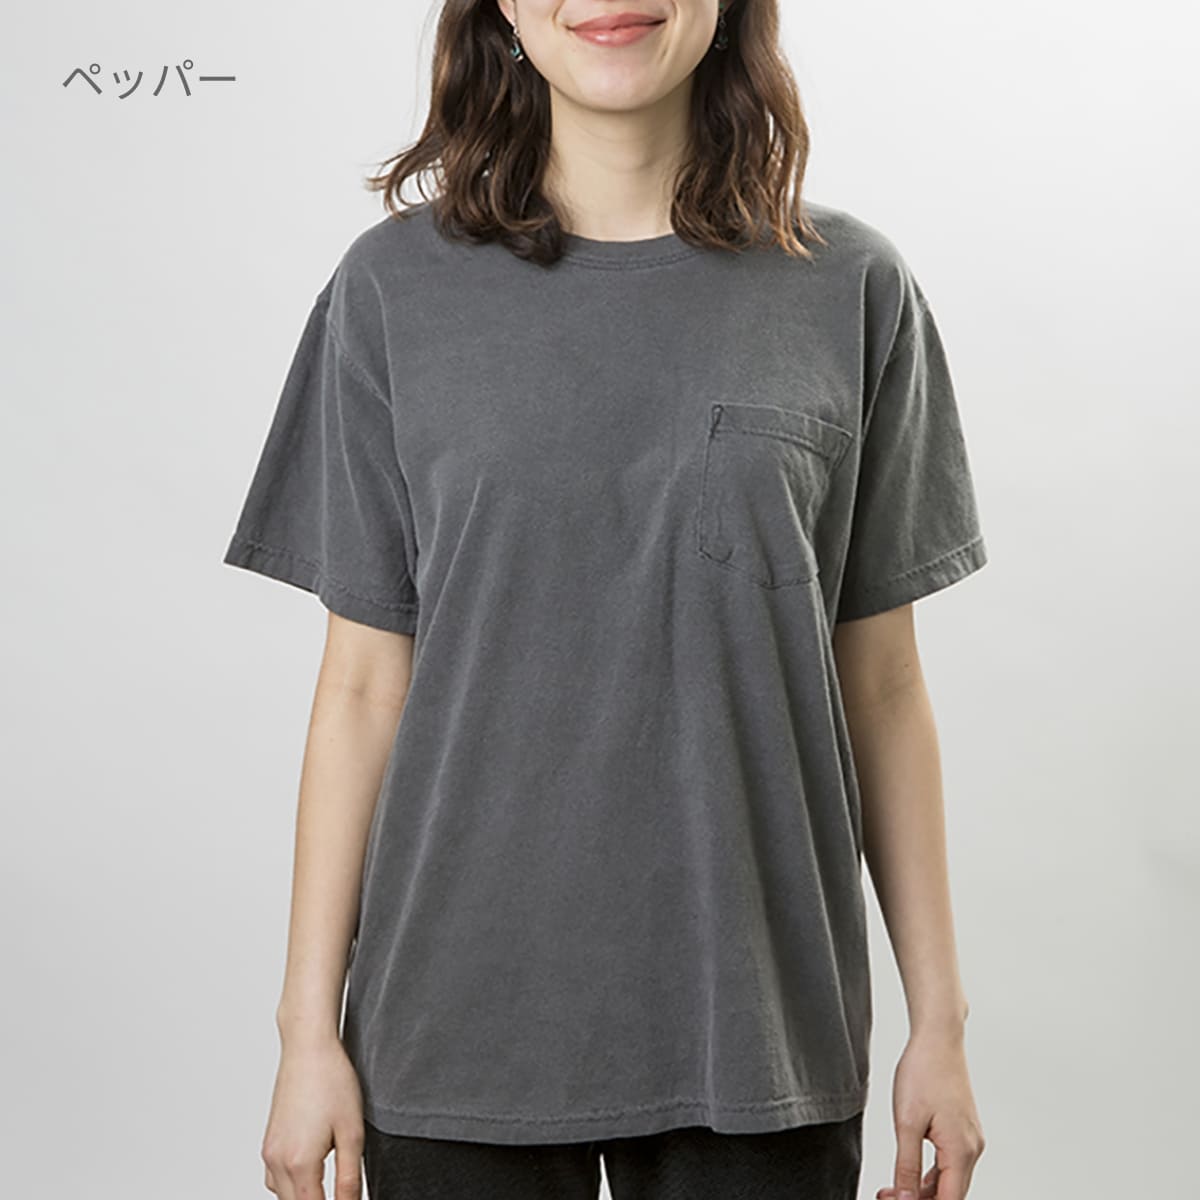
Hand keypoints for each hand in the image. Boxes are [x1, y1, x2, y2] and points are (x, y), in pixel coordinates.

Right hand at [261, 1035, 365, 1199]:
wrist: (308, 1047)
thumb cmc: (332, 1080)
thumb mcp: (352, 1132)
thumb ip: (349, 1177)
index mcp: (299, 1163)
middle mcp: (277, 1161)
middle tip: (343, 1194)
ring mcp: (269, 1151)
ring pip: (282, 1195)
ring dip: (302, 1197)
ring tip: (327, 1188)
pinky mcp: (269, 1141)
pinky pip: (275, 1178)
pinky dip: (290, 1185)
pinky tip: (309, 1173)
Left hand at [875, 1026, 985, 1199]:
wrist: (938, 1038)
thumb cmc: (924, 1071)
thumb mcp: (907, 1122)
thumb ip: (906, 1165)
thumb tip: (904, 1198)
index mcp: (961, 1150)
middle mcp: (971, 1149)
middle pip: (950, 1194)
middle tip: (887, 1196)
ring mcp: (968, 1139)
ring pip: (949, 1180)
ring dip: (922, 1190)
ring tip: (891, 1189)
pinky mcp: (962, 1130)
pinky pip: (948, 1163)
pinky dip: (929, 1173)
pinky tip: (908, 1173)